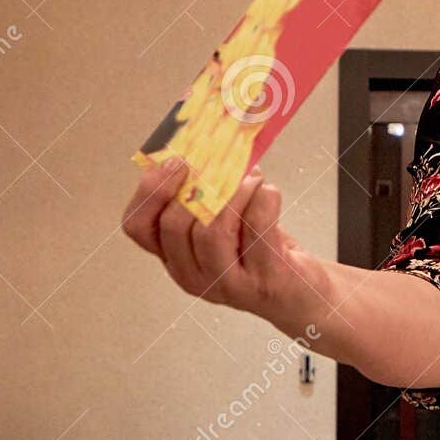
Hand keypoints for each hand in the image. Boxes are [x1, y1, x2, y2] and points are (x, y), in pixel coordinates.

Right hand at [121, 158, 325, 326]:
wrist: (300, 294)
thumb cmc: (260, 253)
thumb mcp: (225, 225)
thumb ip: (207, 195)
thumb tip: (207, 145)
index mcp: (174, 258)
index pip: (138, 227)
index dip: (150, 191)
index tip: (174, 162)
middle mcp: (193, 277)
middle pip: (174, 227)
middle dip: (196, 186)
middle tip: (219, 162)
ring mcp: (227, 284)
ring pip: (212, 231)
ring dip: (233, 193)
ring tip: (251, 179)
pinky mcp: (263, 281)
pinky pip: (256, 229)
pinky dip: (262, 200)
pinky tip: (268, 191)